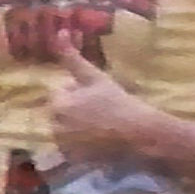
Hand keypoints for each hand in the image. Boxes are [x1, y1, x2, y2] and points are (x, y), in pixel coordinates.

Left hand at [44, 39, 156, 164]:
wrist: (139, 136)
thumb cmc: (118, 102)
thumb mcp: (95, 77)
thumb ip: (72, 57)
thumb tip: (59, 32)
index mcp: (57, 105)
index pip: (60, 92)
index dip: (79, 91)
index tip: (98, 96)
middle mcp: (55, 127)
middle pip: (62, 111)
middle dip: (76, 108)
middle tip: (103, 110)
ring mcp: (64, 147)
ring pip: (67, 128)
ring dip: (78, 125)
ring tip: (104, 125)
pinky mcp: (75, 161)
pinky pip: (74, 147)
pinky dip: (83, 143)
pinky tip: (102, 140)